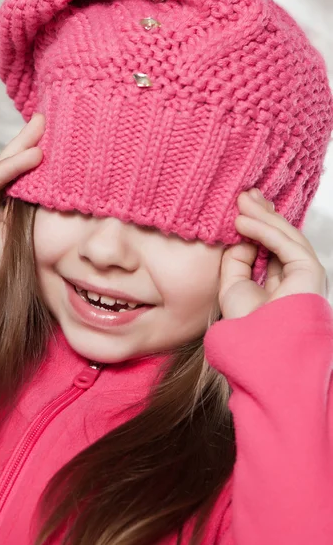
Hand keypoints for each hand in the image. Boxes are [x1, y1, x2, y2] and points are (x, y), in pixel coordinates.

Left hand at [219, 188, 328, 319]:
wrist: (260, 350)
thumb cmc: (247, 325)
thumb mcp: (234, 286)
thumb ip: (237, 260)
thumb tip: (241, 235)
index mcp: (279, 281)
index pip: (270, 245)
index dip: (256, 225)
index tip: (240, 208)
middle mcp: (295, 275)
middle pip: (280, 236)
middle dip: (262, 213)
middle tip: (244, 194)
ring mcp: (304, 272)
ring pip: (284, 235)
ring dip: (261, 216)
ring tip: (240, 200)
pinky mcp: (310, 270)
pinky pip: (285, 243)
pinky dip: (263, 230)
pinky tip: (242, 221)